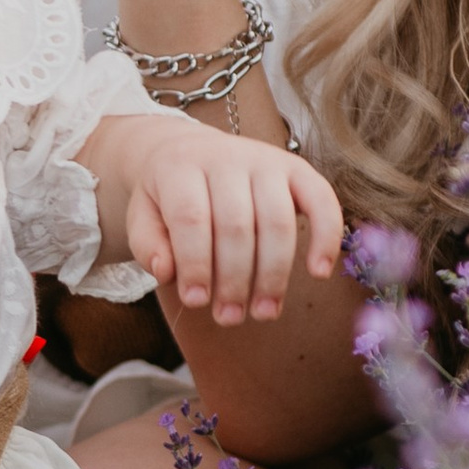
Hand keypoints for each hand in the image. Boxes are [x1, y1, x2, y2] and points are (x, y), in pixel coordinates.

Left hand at [88, 111, 345, 327]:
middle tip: (228, 318)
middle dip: (234, 279)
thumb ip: (148, 244)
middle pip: (237, 225)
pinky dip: (326, 237)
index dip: (195, 263)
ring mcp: (266, 161)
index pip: (191, 218)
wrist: (189, 150)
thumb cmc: (166, 196)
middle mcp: (227, 157)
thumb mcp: (142, 215)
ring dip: (273, 274)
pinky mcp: (298, 169)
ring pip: (277, 221)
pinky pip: (322, 200)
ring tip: (263, 312)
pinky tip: (319, 273)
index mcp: (181, 165)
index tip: (196, 302)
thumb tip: (166, 272)